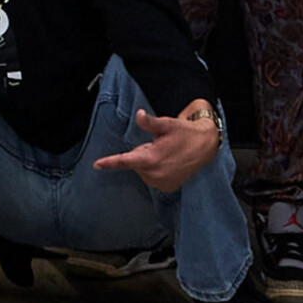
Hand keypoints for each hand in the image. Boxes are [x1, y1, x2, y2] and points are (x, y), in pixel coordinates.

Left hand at [92, 105, 221, 192]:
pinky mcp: (168, 187)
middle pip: (135, 163)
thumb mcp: (166, 124)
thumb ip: (149, 122)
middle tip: (159, 145)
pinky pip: (153, 177)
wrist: (205, 146)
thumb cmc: (184, 133)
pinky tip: (169, 162)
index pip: (125, 161)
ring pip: (143, 170)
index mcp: (151, 159)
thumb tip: (138, 115)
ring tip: (166, 153)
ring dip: (149, 162)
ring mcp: (162, 183)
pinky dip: (156, 170)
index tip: (96, 165)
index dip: (109, 162)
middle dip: (142, 153)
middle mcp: (155, 175)